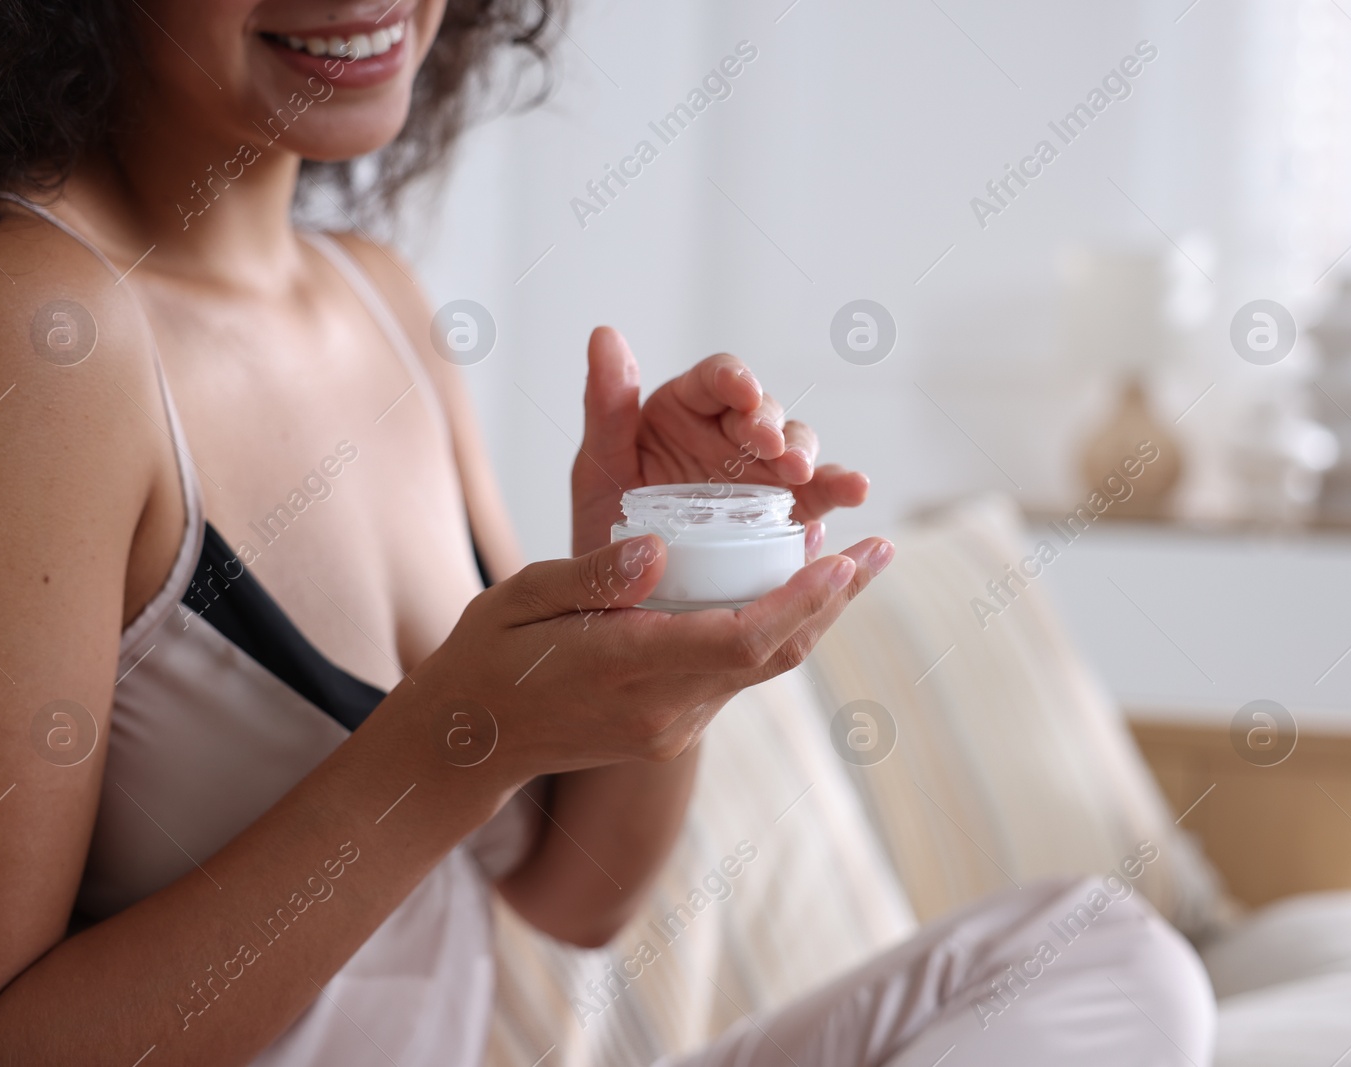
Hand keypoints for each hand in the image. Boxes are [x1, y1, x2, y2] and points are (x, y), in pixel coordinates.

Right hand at [406, 531, 894, 784]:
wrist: (472, 742)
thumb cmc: (489, 654)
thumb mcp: (522, 597)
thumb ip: (593, 576)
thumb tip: (658, 547)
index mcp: (625, 668)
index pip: (739, 639)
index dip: (801, 600)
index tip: (844, 558)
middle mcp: (663, 709)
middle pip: (772, 656)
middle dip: (833, 603)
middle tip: (879, 549)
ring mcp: (671, 727)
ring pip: (763, 669)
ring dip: (811, 617)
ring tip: (851, 564)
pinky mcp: (672, 729)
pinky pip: (738, 676)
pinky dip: (773, 632)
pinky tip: (787, 592)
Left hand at [571, 327, 870, 555]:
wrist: (625, 600)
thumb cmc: (605, 527)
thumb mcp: (599, 467)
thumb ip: (605, 404)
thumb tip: (605, 335)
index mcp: (685, 411)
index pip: (717, 379)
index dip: (735, 380)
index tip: (742, 393)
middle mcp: (729, 435)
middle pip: (764, 411)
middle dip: (770, 424)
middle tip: (767, 448)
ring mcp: (761, 474)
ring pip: (796, 446)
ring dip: (804, 453)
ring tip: (799, 473)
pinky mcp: (789, 511)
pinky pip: (820, 494)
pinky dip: (841, 487)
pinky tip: (855, 488)